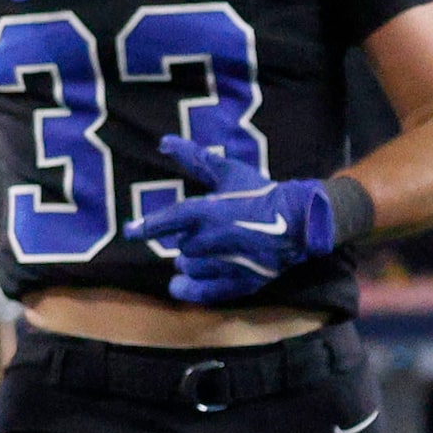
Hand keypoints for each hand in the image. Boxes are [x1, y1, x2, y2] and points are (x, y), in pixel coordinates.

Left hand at [123, 137, 339, 304]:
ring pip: (190, 268)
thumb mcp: (228, 172)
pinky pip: (205, 292)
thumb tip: (164, 141)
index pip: (169, 221)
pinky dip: (190, 290)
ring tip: (208, 251)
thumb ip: (195, 158)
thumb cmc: (260, 194)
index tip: (130, 231)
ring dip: (191, 262)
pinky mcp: (242, 283)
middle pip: (181, 247)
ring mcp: (228, 264)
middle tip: (205, 233)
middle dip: (187, 241)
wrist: (301, 220)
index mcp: (208, 211)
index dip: (146, 226)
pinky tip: (178, 286)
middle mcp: (214, 240)